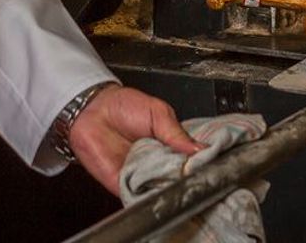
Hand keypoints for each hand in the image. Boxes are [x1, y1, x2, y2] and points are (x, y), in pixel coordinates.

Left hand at [66, 85, 203, 195]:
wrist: (92, 111)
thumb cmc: (124, 107)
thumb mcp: (159, 114)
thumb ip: (177, 134)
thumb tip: (200, 149)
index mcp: (172, 144)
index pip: (194, 160)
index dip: (203, 164)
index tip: (213, 165)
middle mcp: (160, 163)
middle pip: (181, 179)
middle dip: (188, 179)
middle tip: (193, 174)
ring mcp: (144, 176)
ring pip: (164, 191)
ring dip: (170, 189)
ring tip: (175, 180)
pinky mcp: (126, 187)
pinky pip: (141, 199)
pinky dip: (149, 198)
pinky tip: (157, 190)